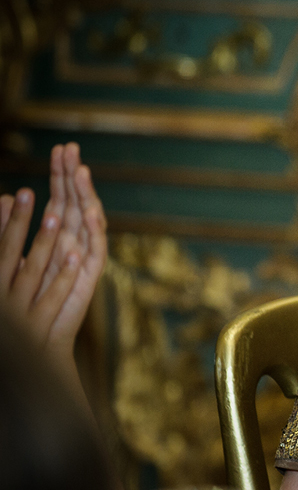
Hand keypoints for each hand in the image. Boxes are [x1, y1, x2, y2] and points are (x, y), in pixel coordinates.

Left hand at [0, 143, 106, 358]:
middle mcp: (75, 243)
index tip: (60, 149)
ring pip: (89, 220)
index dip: (61, 175)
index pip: (62, 198)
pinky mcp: (90, 276)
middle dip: (74, 176)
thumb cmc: (24, 301)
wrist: (37, 340)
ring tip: (81, 173)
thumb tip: (4, 195)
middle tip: (71, 149)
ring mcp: (84, 258)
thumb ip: (8, 229)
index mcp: (59, 237)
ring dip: (86, 196)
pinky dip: (94, 232)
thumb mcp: (10, 257)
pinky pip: (95, 251)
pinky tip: (90, 214)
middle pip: (78, 202)